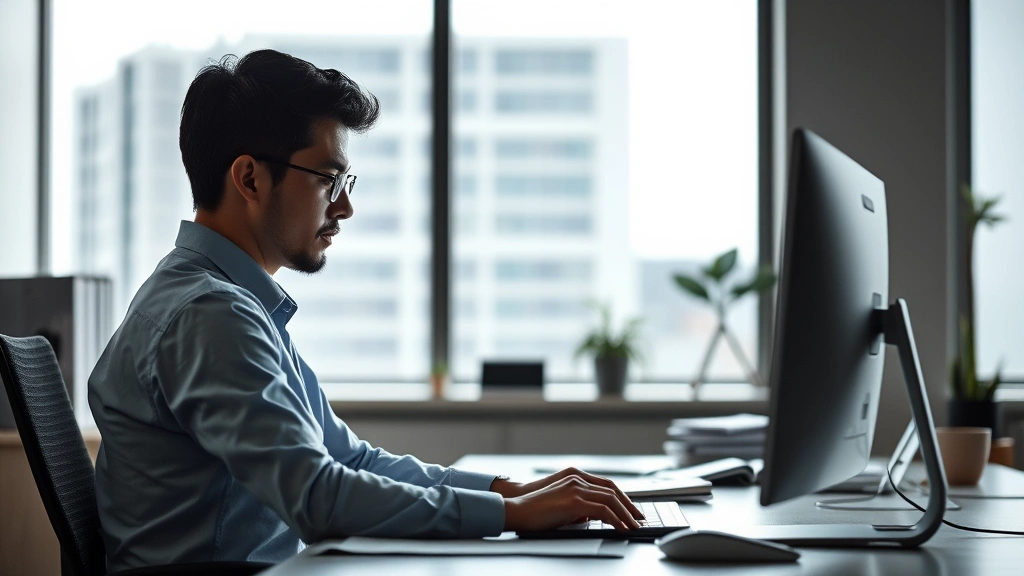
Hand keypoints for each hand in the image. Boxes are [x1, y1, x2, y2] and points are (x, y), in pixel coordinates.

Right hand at [502, 473, 643, 532]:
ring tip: (634, 526)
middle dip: (629, 506)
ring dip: (625, 514)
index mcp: (575, 477)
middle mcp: (577, 479)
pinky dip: (615, 519)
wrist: (517, 510)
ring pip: (611, 499)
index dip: (622, 497)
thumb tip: (591, 516)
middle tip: (638, 518)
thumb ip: (578, 507)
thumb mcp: (562, 506)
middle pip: (613, 490)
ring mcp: (576, 488)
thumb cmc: (537, 511)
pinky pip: (602, 510)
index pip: (607, 485)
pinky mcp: (574, 501)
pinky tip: (621, 527)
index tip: (632, 510)